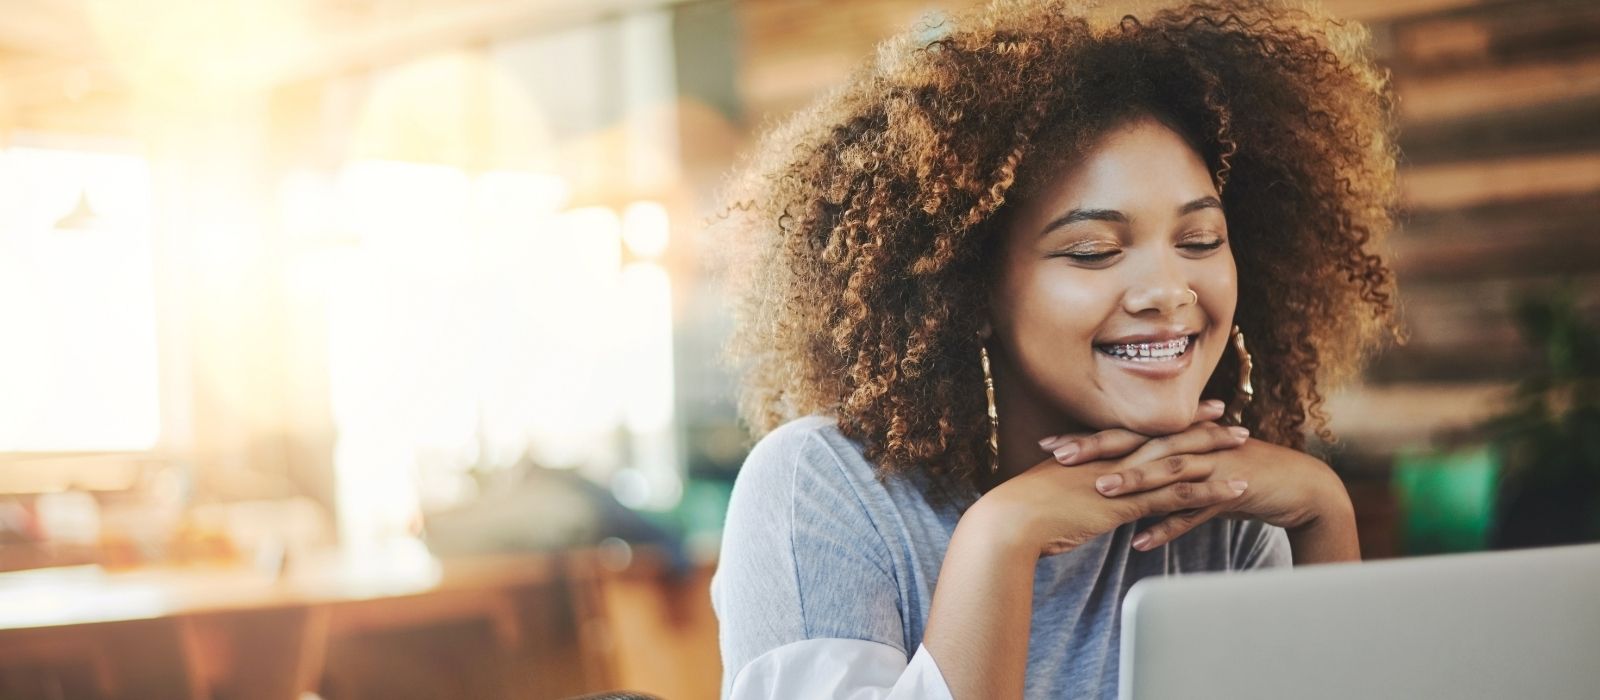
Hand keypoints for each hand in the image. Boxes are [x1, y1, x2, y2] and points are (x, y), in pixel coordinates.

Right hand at [971, 413, 1249, 557]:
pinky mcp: (1129, 502)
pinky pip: (1179, 494)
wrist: (1009, 521)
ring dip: (1215, 450)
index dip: (1162, 420)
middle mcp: (1111, 458)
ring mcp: (1122, 478)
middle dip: (1196, 424)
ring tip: (1245, 443)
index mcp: (1092, 453)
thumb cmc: (1019, 512)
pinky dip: (1211, 490)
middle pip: (1161, 435)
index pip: (1136, 431)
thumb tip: (1073, 496)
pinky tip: (1237, 488)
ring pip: (1179, 458)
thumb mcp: (1047, 494)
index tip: (1180, 410)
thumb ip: (1066, 490)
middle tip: (1226, 414)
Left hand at [1045, 406, 1350, 551]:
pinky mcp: (1232, 488)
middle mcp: (1191, 443)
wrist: (1297, 485)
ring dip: (1134, 481)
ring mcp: (1212, 464)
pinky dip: (1168, 526)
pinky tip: (1140, 542)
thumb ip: (1155, 475)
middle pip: (1138, 442)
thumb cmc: (1236, 475)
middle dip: (1099, 448)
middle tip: (1060, 457)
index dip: (1087, 438)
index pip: (1124, 433)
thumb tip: (1114, 485)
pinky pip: (1195, 509)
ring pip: (1168, 470)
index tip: (1049, 444)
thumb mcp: (1192, 472)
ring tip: (1101, 491)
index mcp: (1176, 437)